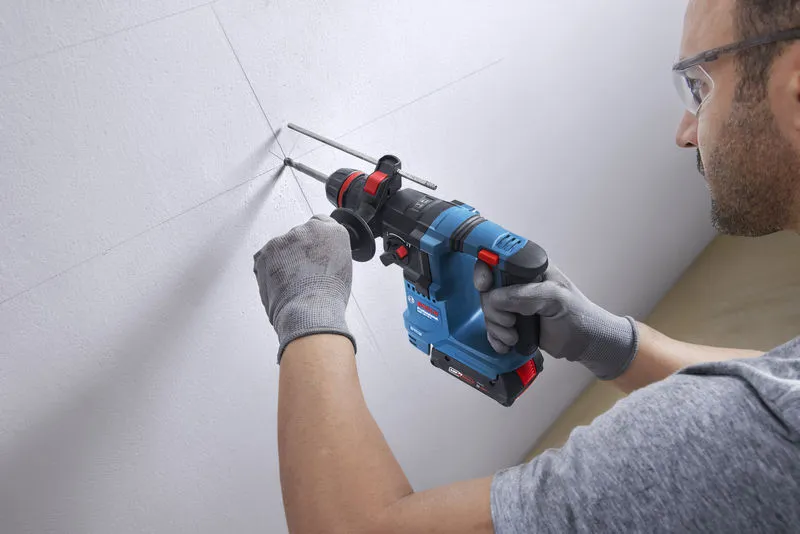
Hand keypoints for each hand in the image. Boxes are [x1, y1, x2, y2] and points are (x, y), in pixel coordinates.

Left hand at [254, 215, 355, 361]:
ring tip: (293, 284)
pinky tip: (280, 284)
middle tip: (303, 274)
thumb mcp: (341, 268)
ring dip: (283, 261)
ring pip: (281, 247)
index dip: (315, 241)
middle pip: (299, 235)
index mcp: (333, 231)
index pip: (321, 223)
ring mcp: (285, 239)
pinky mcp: (266, 250)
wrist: (309, 309)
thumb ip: (328, 253)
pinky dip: (268, 270)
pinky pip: (265, 258)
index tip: (312, 250)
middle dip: (298, 252)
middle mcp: (308, 229)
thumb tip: (318, 258)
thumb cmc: (328, 297)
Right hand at [473, 261, 637, 379]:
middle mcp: (518, 282)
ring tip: (514, 337)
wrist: (585, 344)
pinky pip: (491, 327)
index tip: (484, 286)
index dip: (485, 270)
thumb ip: (524, 295)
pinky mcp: (511, 322)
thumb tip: (495, 298)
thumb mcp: (554, 299)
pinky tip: (507, 344)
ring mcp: (513, 303)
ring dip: (497, 327)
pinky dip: (496, 337)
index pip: (496, 259)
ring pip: (487, 311)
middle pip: (487, 289)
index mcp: (529, 267)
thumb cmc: (578, 316)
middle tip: (510, 321)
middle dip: (494, 309)